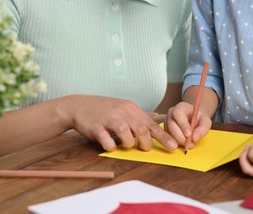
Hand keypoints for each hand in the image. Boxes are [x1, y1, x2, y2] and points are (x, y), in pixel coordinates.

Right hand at [62, 95, 177, 151]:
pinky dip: (111, 146)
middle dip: (146, 143)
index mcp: (131, 109)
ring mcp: (109, 119)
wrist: (79, 105)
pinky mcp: (96, 127)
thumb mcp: (123, 110)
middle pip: (142, 130)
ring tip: (124, 144)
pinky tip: (109, 144)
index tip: (173, 147)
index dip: (163, 137)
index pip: (151, 124)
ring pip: (126, 134)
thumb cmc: (104, 110)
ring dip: (128, 144)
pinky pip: (107, 141)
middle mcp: (122, 112)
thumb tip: (153, 133)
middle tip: (142, 148)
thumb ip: (136, 120)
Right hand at [165, 102, 211, 148]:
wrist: (195, 120)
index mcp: (181, 107)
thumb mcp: (206, 121)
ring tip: (188, 144)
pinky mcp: (165, 130)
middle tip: (190, 144)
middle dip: (181, 137)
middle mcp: (171, 113)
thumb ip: (203, 128)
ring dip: (178, 141)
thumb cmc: (200, 119)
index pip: (178, 113)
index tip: (189, 134)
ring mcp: (167, 122)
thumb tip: (194, 138)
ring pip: (168, 133)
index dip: (183, 124)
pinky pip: (167, 138)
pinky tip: (182, 144)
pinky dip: (174, 143)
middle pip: (171, 125)